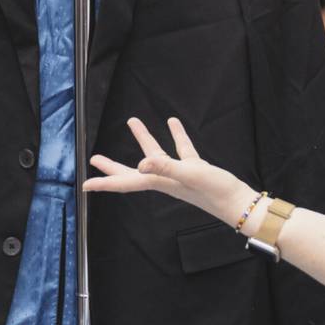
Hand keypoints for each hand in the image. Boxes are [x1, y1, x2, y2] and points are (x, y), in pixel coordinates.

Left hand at [87, 117, 253, 227]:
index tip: (85, 184)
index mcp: (159, 182)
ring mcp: (180, 174)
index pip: (125, 182)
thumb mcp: (190, 174)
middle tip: (95, 159)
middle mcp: (165, 180)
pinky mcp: (195, 169)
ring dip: (143, 139)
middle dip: (113, 166)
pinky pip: (180, 150)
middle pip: (132, 173)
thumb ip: (166, 168)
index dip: (104, 183)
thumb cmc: (215, 191)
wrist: (239, 203)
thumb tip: (140, 164)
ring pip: (155, 155)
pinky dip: (176, 135)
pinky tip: (173, 122)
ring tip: (132, 121)